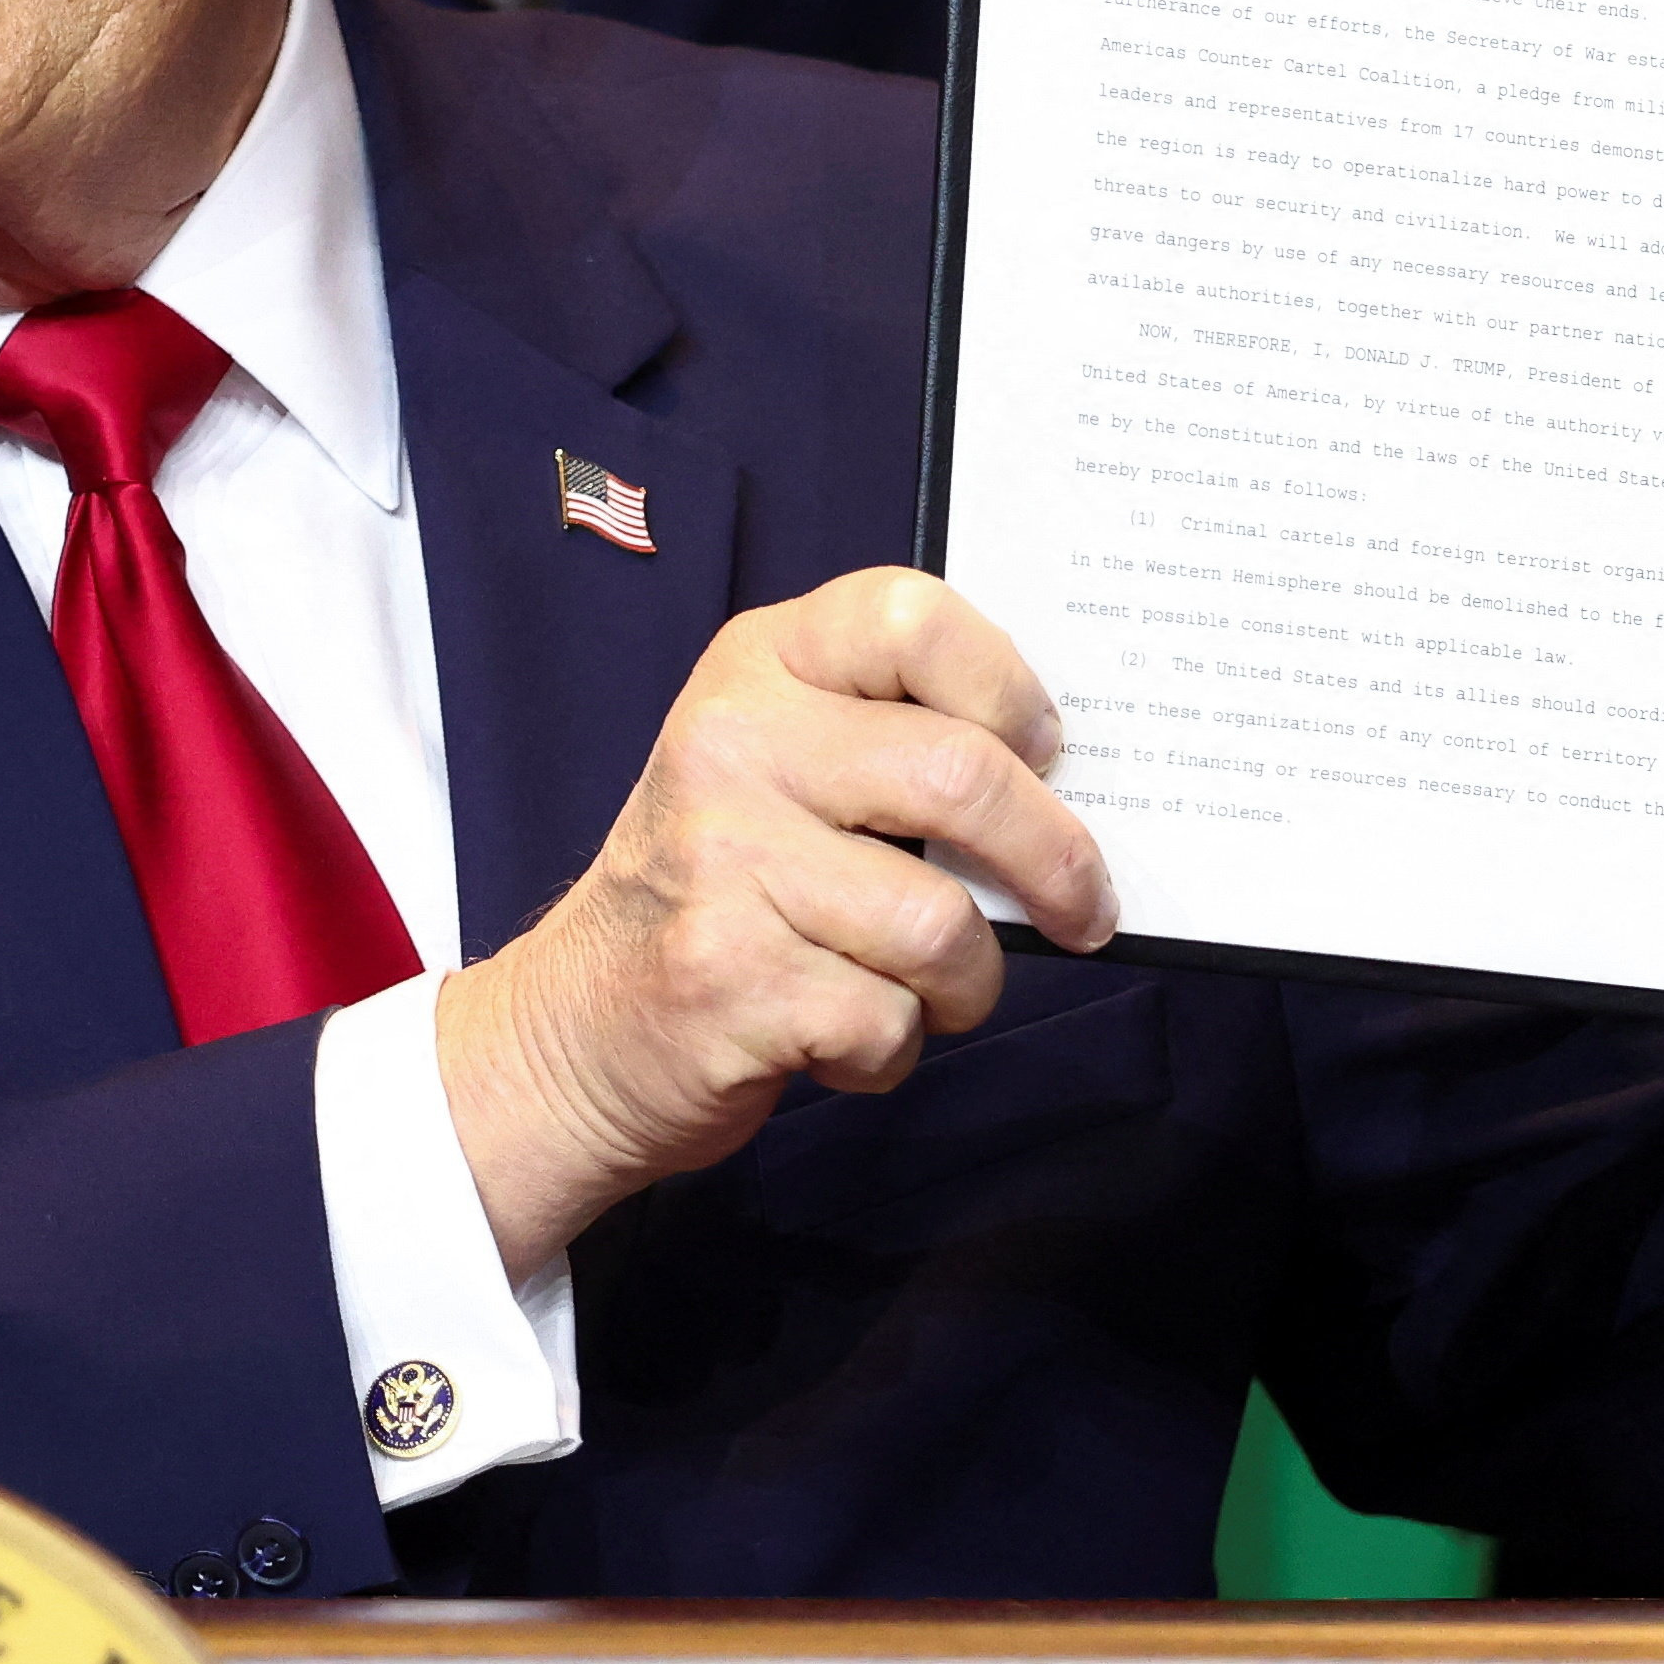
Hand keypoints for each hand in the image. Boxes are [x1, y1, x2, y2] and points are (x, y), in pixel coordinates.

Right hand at [433, 570, 1114, 1276]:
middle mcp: (732, 745)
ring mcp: (721, 863)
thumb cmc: (724, 887)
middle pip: (961, 776)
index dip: (1006, 686)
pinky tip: (843, 1033)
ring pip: (941, 926)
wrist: (578, 1023)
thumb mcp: (780, 764)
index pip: (910, 615)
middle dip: (1057, 861)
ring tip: (929, 989)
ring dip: (967, 985)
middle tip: (1085, 907)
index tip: (1044, 753)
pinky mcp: (727, 981)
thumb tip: (1067, 783)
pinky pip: (889, 1021)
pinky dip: (894, 1048)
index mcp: (759, 665)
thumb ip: (894, 738)